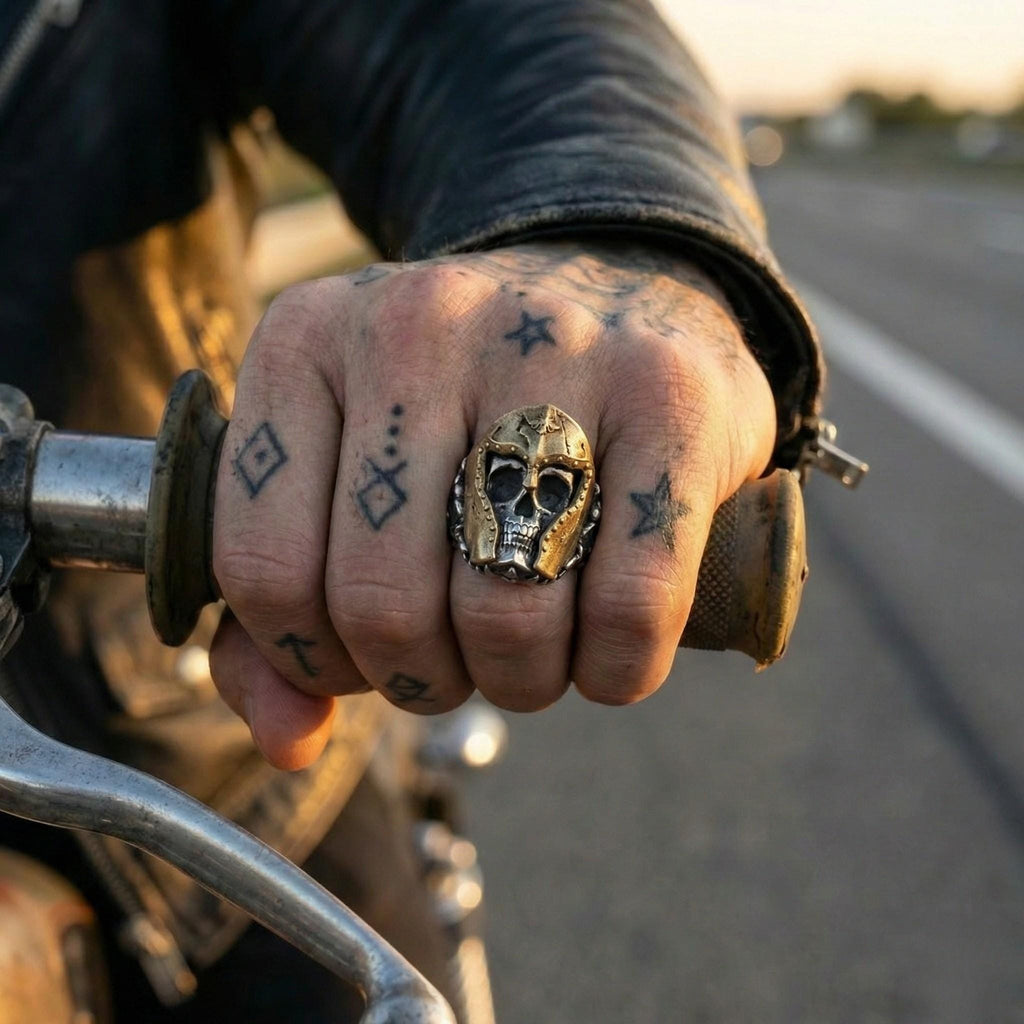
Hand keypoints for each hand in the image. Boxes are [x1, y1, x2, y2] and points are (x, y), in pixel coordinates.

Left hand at [209, 242, 774, 768]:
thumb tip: (289, 741)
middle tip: (456, 662)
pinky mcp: (670, 394)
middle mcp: (419, 324)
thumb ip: (288, 609)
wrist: (622, 294)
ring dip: (516, 681)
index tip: (363, 656)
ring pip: (504, 611)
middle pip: (383, 603)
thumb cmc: (469, 412)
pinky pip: (628, 603)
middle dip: (422, 681)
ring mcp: (552, 350)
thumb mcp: (348, 473)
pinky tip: (609, 652)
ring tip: (527, 651)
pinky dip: (615, 669)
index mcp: (308, 343)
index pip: (264, 567)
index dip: (311, 657)